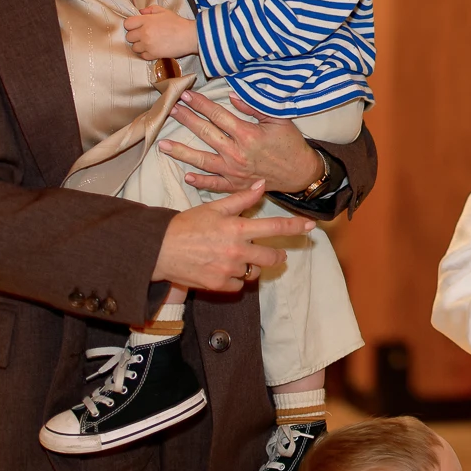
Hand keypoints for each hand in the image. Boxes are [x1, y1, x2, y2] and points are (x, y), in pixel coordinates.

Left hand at [123, 5, 198, 61]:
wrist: (190, 36)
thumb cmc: (178, 23)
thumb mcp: (164, 11)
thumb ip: (150, 9)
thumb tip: (140, 12)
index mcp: (146, 21)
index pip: (127, 24)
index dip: (131, 25)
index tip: (137, 26)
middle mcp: (144, 33)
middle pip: (129, 37)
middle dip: (135, 36)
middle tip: (144, 35)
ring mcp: (148, 45)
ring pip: (134, 48)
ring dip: (140, 46)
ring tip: (149, 43)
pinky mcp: (153, 54)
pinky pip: (142, 56)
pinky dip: (147, 53)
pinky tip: (153, 49)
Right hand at [150, 182, 313, 291]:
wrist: (159, 249)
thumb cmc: (186, 225)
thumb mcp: (214, 207)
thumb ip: (241, 199)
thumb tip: (262, 184)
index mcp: (238, 229)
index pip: (275, 228)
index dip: (296, 228)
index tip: (311, 227)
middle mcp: (237, 251)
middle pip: (271, 258)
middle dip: (277, 256)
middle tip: (275, 253)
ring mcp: (228, 270)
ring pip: (253, 273)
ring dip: (252, 267)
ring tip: (238, 258)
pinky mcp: (218, 285)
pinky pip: (237, 285)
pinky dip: (234, 279)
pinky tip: (224, 269)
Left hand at [162, 88, 324, 194]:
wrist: (301, 173)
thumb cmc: (291, 144)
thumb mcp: (278, 120)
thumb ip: (254, 107)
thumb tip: (232, 95)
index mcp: (247, 134)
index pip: (217, 115)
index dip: (200, 104)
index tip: (186, 96)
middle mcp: (236, 153)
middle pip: (205, 134)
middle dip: (187, 120)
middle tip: (172, 110)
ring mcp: (234, 171)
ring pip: (202, 160)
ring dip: (181, 152)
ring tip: (163, 145)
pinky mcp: (236, 185)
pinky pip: (214, 184)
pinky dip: (200, 181)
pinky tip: (186, 176)